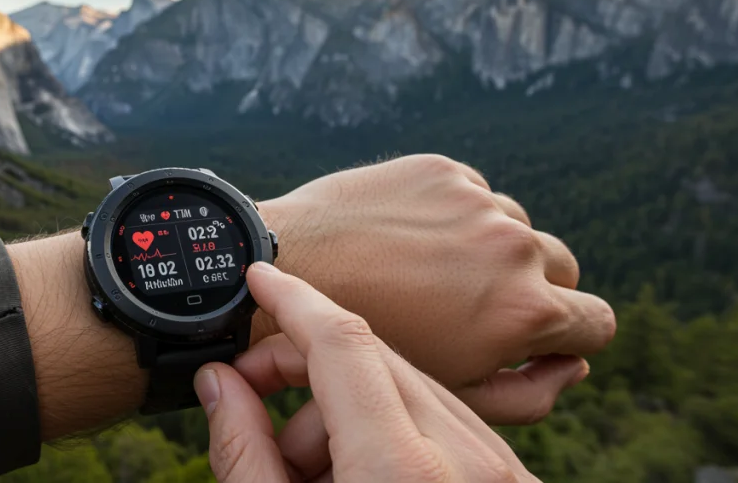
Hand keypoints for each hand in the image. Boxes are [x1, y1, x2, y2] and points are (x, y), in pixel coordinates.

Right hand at [195, 262, 547, 481]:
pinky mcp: (520, 482)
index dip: (292, 300)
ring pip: (418, 386)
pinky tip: (363, 472)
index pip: (343, 344)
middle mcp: (471, 463)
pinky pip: (455, 418)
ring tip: (311, 465)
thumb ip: (243, 453)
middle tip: (254, 397)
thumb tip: (218, 383)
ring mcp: (506, 471)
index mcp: (402, 473)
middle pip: (379, 359)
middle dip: (307, 369)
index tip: (261, 276)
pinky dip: (401, 428)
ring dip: (353, 406)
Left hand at [258, 154, 614, 423]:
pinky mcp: (441, 169)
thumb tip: (576, 365)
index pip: (599, 321)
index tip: (540, 337)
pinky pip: (472, 194)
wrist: (287, 272)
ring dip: (490, 248)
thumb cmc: (365, 350)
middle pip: (563, 268)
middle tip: (473, 307)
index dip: (573, 335)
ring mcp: (478, 202)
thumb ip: (531, 393)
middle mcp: (514, 247)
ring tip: (428, 273)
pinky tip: (406, 240)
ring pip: (516, 227)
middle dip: (533, 289)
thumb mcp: (451, 396)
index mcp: (527, 310)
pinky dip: (453, 215)